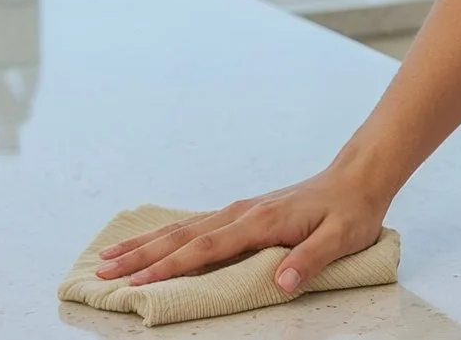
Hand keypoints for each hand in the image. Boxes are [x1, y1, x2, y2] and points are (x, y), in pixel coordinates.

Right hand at [94, 167, 389, 295]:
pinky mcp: (243, 212)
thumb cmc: (351, 211)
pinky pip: (196, 225)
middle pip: (182, 237)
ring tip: (109, 257)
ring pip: (183, 228)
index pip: (206, 249)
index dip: (171, 267)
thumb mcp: (341, 238)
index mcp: (261, 221)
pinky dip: (167, 235)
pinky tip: (151, 242)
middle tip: (102, 271)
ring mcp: (240, 210)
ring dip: (145, 244)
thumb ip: (309, 260)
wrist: (358, 177)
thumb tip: (281, 282)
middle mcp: (243, 212)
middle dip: (140, 256)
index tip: (138, 283)